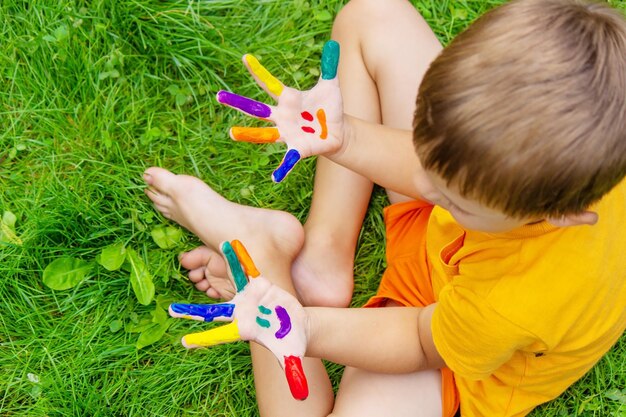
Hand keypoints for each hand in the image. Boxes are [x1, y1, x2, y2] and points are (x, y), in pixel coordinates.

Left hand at [169, 240, 308, 400]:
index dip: (203, 339)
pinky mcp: (257, 284)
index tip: (184, 343)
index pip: (220, 335)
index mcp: (244, 329)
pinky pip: (247, 269)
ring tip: (194, 260)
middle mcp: (240, 312)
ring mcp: (246, 297)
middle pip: (212, 311)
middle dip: (192, 311)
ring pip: (227, 282)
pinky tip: (230, 245)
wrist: (297, 324)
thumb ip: (293, 372)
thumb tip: (301, 394)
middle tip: (170, 310)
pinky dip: (240, 258)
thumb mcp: (291, 356)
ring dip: (213, 273)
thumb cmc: (290, 342)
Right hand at [217, 41, 342, 181]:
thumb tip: (334, 45)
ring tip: (232, 133)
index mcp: (288, 99)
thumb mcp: (331, 86)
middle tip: (219, 96)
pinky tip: (274, 178)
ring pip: (264, 134)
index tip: (245, 57)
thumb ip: (329, 67)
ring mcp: (287, 133)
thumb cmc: (329, 108)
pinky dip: (282, 169)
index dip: (258, 71)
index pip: (269, 83)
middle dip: (239, 102)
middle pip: (257, 109)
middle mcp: (282, 116)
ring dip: (249, 134)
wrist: (338, 131)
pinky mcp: (298, 149)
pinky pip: (288, 160)